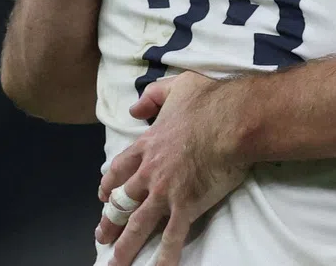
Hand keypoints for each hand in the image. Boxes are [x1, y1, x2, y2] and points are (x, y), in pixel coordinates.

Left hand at [96, 72, 249, 265]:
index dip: (109, 185)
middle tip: (102, 236)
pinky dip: (165, 257)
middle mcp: (150, 171)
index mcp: (148, 144)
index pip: (119, 169)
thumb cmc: (211, 99)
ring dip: (125, 246)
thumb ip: (154, 96)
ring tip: (114, 264)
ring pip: (138, 224)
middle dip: (110, 221)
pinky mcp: (186, 205)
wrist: (233, 119)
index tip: (103, 196)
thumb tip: (134, 107)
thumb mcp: (178, 86)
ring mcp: (166, 191)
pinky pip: (172, 237)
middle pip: (122, 201)